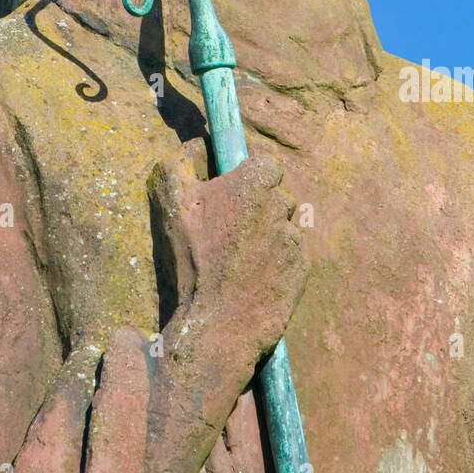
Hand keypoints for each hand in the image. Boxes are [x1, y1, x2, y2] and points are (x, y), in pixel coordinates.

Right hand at [148, 139, 307, 377]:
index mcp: (254, 185)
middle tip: (232, 227)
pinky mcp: (303, 271)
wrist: (216, 325)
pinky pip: (293, 256)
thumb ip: (180, 162)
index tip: (235, 191)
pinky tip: (254, 276)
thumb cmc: (191, 260)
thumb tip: (197, 146)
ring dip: (270, 233)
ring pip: (286, 225)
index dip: (250, 176)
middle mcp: (281, 207)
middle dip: (259, 205)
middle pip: (277, 195)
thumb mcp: (170, 201)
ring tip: (242, 256)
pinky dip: (278, 262)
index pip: (266, 164)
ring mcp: (295, 241)